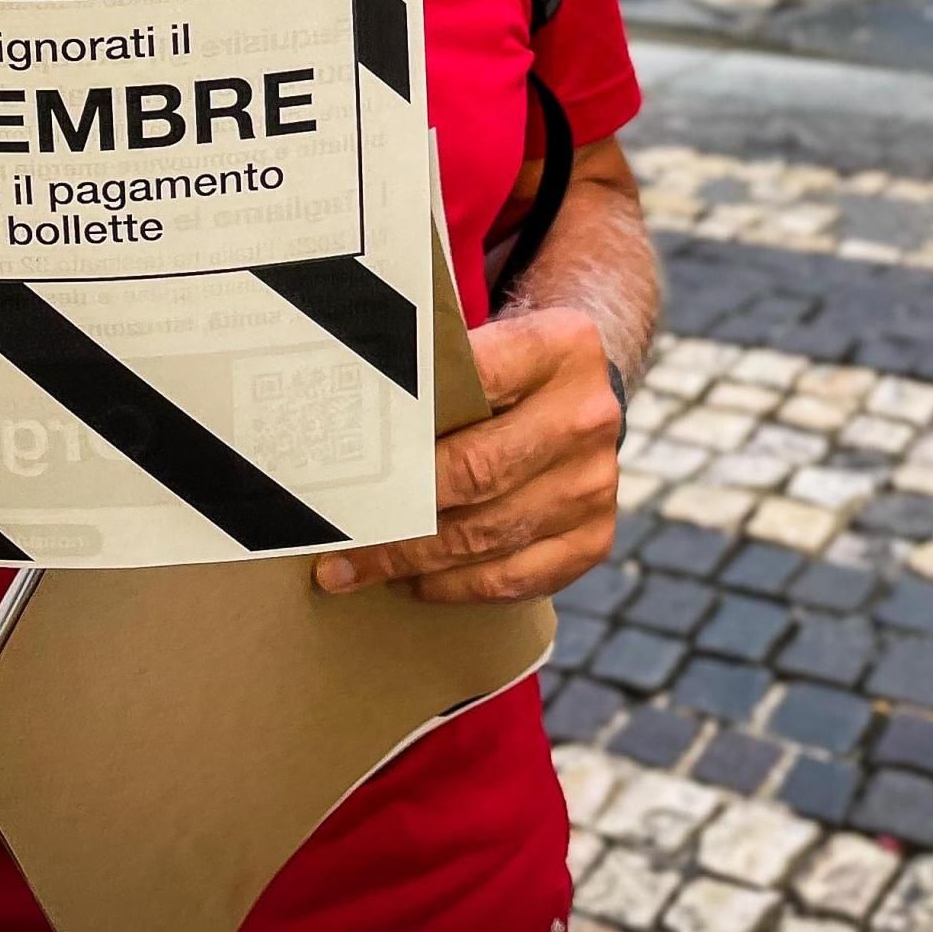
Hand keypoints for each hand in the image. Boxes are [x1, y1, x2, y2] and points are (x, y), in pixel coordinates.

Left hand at [313, 305, 621, 604]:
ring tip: (354, 568)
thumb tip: (344, 428)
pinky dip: (452, 587)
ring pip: (487, 535)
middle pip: (476, 472)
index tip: (349, 461)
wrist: (582, 396)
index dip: (408, 424)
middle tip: (337, 540)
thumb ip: (434, 373)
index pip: (471, 382)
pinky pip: (511, 579)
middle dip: (398, 513)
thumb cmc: (508, 374)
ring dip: (411, 560)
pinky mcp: (595, 539)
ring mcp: (596, 484)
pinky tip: (410, 581)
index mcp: (561, 348)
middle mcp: (587, 417)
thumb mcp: (486, 344)